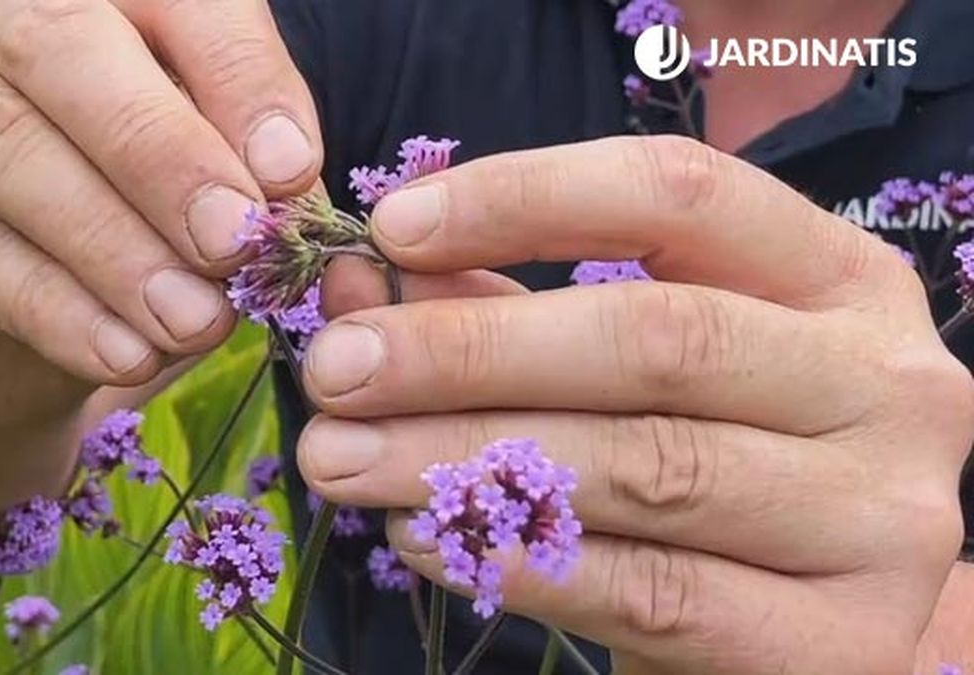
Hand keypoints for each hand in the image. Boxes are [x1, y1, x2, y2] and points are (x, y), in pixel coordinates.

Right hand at [0, 0, 319, 420]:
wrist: (14, 333)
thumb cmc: (140, 231)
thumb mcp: (207, 194)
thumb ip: (242, 174)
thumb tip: (283, 189)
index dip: (239, 73)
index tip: (292, 172)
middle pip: (61, 40)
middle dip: (164, 149)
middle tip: (235, 244)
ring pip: (3, 146)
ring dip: (116, 246)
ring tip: (196, 322)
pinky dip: (58, 309)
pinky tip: (127, 355)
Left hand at [298, 136, 973, 673]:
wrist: (826, 623)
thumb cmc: (717, 459)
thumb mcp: (637, 365)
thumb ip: (509, 308)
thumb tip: (362, 284)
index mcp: (840, 279)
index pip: (683, 195)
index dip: (527, 198)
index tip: (391, 228)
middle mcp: (886, 385)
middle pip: (658, 339)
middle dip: (468, 350)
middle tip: (336, 367)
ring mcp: (880, 519)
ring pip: (646, 468)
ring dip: (464, 460)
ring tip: (343, 457)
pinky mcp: (838, 641)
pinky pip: (653, 592)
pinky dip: (519, 559)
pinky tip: (421, 536)